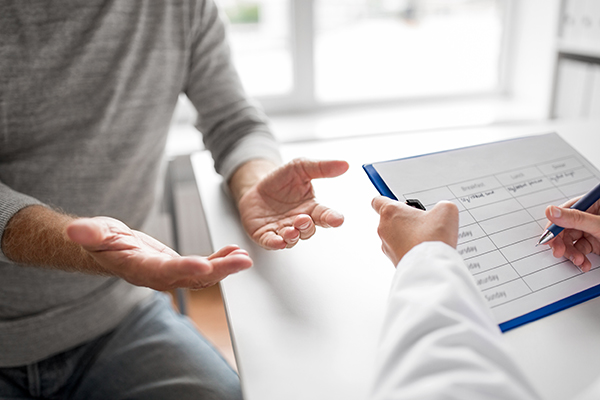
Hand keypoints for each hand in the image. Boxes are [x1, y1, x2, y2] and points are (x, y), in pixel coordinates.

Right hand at [66, 217, 252, 289]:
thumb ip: (89, 233)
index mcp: (138, 269)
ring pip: (202, 276)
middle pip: (191, 277)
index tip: (205, 266)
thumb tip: (75, 231)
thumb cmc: (100, 239)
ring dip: (225, 267)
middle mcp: (158, 277)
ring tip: (244, 257)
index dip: (184, 268)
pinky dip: (220, 260)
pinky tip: (235, 252)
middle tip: (242, 261)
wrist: (106, 248)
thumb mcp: (94, 232)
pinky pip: (203, 267)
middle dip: (219, 271)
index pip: (164, 271)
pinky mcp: (178, 267)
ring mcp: (170, 274)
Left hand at [236, 158, 348, 249]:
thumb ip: (322, 167)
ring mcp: (282, 230)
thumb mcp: (301, 167)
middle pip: (308, 229)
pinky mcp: (265, 235)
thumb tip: (345, 164)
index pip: (325, 215)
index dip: (332, 218)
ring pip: (292, 239)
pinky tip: (278, 242)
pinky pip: (271, 242)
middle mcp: (299, 221)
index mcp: (311, 207)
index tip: (338, 220)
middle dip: (307, 226)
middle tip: (303, 219)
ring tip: (291, 230)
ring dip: (293, 236)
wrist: (256, 186)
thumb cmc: (281, 180)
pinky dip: (275, 243)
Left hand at [371, 196, 458, 265]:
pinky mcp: (395, 260)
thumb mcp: (446, 211)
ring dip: (409, 235)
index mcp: (390, 212)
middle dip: (407, 219)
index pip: (378, 201)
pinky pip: (402, 250)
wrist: (430, 269)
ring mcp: (387, 247)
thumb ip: (442, 205)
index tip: (398, 202)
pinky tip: (426, 250)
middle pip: (391, 219)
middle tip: (423, 221)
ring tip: (428, 237)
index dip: (388, 200)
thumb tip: (443, 210)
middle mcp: (384, 229)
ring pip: (396, 236)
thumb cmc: (431, 239)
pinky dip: (411, 249)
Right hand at [544, 197, 599, 271]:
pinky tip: (584, 263)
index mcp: (590, 204)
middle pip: (566, 229)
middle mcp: (588, 216)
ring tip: (578, 261)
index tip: (548, 238)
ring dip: (572, 254)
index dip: (554, 226)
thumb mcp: (598, 224)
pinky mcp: (595, 242)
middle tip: (560, 252)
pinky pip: (581, 249)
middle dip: (563, 244)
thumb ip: (575, 218)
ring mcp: (591, 229)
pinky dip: (581, 258)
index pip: (564, 213)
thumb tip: (551, 211)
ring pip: (572, 242)